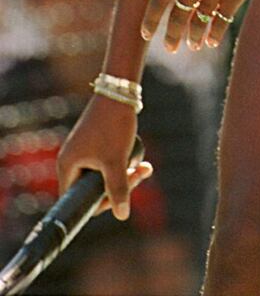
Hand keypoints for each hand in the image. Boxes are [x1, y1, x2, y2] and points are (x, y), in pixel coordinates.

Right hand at [57, 96, 152, 221]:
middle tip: (140, 175)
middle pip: (95, 189)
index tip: (121, 197)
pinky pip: (109, 164)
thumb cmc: (113, 125)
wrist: (119, 92)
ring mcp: (84, 152)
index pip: (78, 201)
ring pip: (105, 176)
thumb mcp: (116, 161)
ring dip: (125, 175)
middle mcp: (72, 161)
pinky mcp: (96, 144)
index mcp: (67, 167)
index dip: (101, 204)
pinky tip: (141, 161)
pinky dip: (124, 164)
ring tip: (144, 168)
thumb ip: (118, 189)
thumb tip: (122, 215)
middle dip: (120, 186)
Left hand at [140, 0, 259, 51]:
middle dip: (172, 36)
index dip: (150, 20)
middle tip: (170, 48)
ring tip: (193, 45)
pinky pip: (220, 22)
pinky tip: (212, 41)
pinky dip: (214, 34)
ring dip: (194, 37)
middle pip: (178, 15)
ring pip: (199, 22)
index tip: (145, 35)